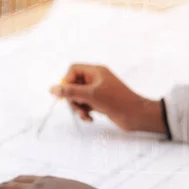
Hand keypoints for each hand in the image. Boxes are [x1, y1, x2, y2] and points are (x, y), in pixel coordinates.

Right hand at [50, 64, 164, 133]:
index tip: (67, 94)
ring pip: (79, 96)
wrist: (136, 115)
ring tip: (85, 115)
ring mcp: (99, 91)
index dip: (67, 81)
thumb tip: (52, 88)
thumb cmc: (117, 102)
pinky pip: (86, 104)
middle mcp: (97, 79)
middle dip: (73, 98)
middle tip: (78, 108)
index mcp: (96, 71)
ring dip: (78, 107)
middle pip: (74, 84)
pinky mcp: (101, 102)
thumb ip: (70, 91)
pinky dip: (85, 112)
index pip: (73, 70)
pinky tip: (90, 119)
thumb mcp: (90, 95)